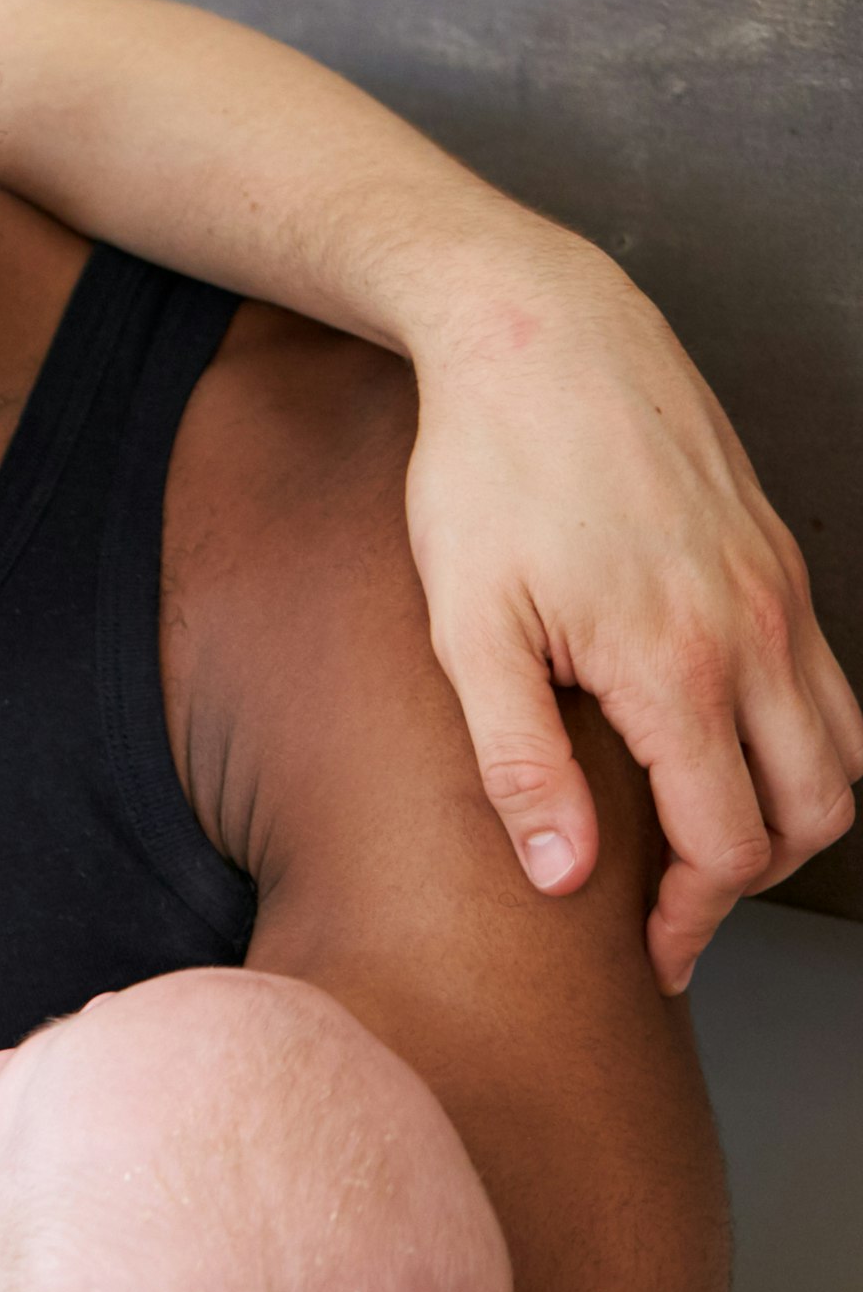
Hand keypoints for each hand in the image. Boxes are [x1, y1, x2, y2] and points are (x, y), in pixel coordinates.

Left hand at [405, 258, 861, 989]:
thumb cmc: (483, 477)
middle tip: (674, 915)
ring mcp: (779, 595)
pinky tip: (723, 753)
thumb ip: (517, 760)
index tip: (643, 952)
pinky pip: (830, 683)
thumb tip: (562, 879)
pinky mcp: (777, 563)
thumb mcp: (467, 627)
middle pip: (813, 811)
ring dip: (791, 814)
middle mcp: (754, 635)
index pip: (727, 841)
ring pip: (844, 751)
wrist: (541, 339)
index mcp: (676, 665)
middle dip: (750, 881)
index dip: (690, 917)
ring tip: (707, 846)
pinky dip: (800, 743)